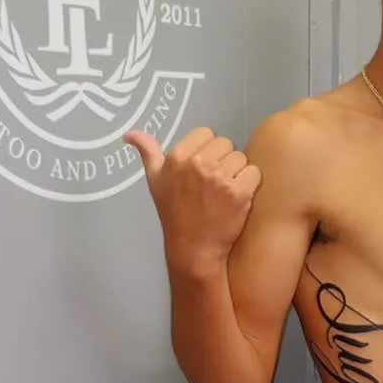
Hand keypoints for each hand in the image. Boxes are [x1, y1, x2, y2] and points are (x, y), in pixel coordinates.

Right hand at [123, 127, 261, 270]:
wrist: (193, 249)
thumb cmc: (173, 213)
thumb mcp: (155, 180)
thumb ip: (147, 152)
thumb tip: (128, 133)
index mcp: (177, 156)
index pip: (206, 133)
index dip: (207, 150)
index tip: (201, 170)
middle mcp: (198, 163)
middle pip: (225, 144)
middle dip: (222, 161)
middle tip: (213, 185)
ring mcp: (219, 177)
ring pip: (241, 158)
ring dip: (237, 173)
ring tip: (224, 193)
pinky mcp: (239, 191)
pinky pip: (253, 173)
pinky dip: (249, 185)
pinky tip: (237, 199)